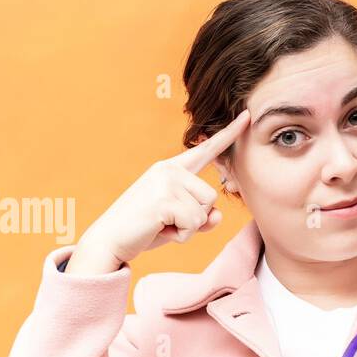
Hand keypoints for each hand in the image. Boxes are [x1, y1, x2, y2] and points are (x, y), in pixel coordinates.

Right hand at [75, 107, 252, 264]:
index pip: (206, 150)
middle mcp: (169, 169)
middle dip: (195, 218)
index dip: (229, 135)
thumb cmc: (144, 229)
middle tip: (165, 220)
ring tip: (161, 224)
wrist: (109, 240)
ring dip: (187, 228)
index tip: (247, 116)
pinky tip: (159, 230)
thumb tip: (218, 215)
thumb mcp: (179, 221)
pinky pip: (193, 224)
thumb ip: (202, 218)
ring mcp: (165, 182)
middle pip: (211, 196)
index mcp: (172, 169)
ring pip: (205, 212)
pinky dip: (180, 236)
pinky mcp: (163, 199)